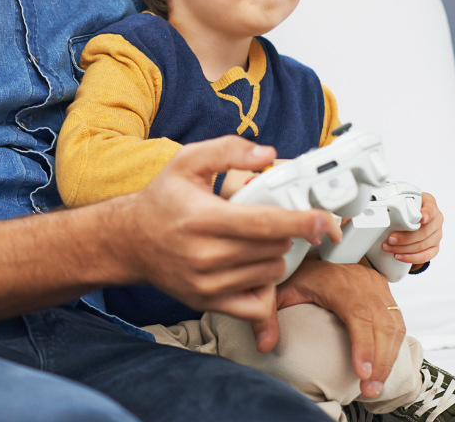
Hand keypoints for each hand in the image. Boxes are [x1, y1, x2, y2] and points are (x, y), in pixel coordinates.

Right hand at [120, 137, 337, 325]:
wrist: (130, 240)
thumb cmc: (163, 198)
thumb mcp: (187, 161)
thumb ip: (228, 150)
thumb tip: (268, 155)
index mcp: (202, 218)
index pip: (265, 224)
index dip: (302, 221)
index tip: (324, 219)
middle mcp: (204, 255)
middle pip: (274, 249)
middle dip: (286, 232)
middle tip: (276, 219)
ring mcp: (206, 284)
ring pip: (270, 274)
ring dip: (276, 256)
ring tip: (258, 239)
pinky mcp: (207, 303)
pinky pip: (258, 304)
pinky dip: (266, 286)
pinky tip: (253, 267)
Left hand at [251, 259, 405, 398]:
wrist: (308, 250)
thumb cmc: (294, 271)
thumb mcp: (276, 290)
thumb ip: (268, 316)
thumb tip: (265, 345)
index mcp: (335, 279)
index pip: (357, 314)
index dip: (364, 345)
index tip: (362, 373)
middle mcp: (359, 278)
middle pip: (381, 323)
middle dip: (379, 361)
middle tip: (369, 389)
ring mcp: (373, 282)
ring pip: (394, 323)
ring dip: (389, 357)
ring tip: (376, 384)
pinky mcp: (382, 287)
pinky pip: (396, 319)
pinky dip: (393, 345)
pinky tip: (383, 364)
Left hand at [380, 192, 441, 264]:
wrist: (413, 214)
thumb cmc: (406, 205)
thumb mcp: (403, 198)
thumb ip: (395, 199)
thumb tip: (376, 203)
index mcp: (429, 204)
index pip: (431, 207)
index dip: (427, 213)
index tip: (421, 218)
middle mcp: (436, 219)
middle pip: (424, 231)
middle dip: (405, 237)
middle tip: (390, 239)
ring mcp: (437, 234)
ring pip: (423, 245)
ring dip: (404, 248)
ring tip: (389, 248)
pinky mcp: (435, 246)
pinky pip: (426, 255)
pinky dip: (411, 257)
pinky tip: (399, 256)